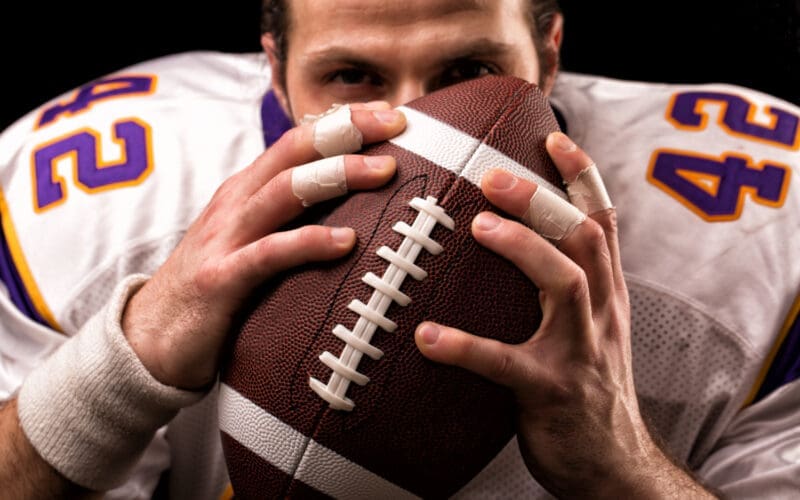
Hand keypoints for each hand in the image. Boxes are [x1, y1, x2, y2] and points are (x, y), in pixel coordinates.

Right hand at [122, 102, 406, 389]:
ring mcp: (227, 239)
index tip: (390, 111)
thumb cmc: (214, 287)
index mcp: (246, 191)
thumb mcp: (249, 240)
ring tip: (385, 171)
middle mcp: (236, 204)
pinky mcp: (222, 280)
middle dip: (346, 130)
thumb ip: (287, 219)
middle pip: (294, 151)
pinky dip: (309, 242)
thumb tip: (348, 210)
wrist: (148, 338)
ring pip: (285, 190)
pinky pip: (270, 253)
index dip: (342, 121)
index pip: (297, 141)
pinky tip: (346, 242)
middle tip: (397, 123)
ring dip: (338, 174)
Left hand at [415, 133, 713, 497]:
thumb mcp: (590, 331)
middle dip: (543, 198)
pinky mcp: (552, 391)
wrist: (614, 465)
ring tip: (477, 226)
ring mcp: (581, 352)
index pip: (602, 222)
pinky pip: (506, 364)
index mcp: (606, 296)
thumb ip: (565, 289)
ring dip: (522, 248)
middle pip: (583, 238)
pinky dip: (467, 346)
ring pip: (564, 283)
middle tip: (494, 174)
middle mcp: (601, 314)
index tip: (551, 138)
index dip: (582, 177)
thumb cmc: (588, 390)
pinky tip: (428, 337)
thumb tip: (516, 247)